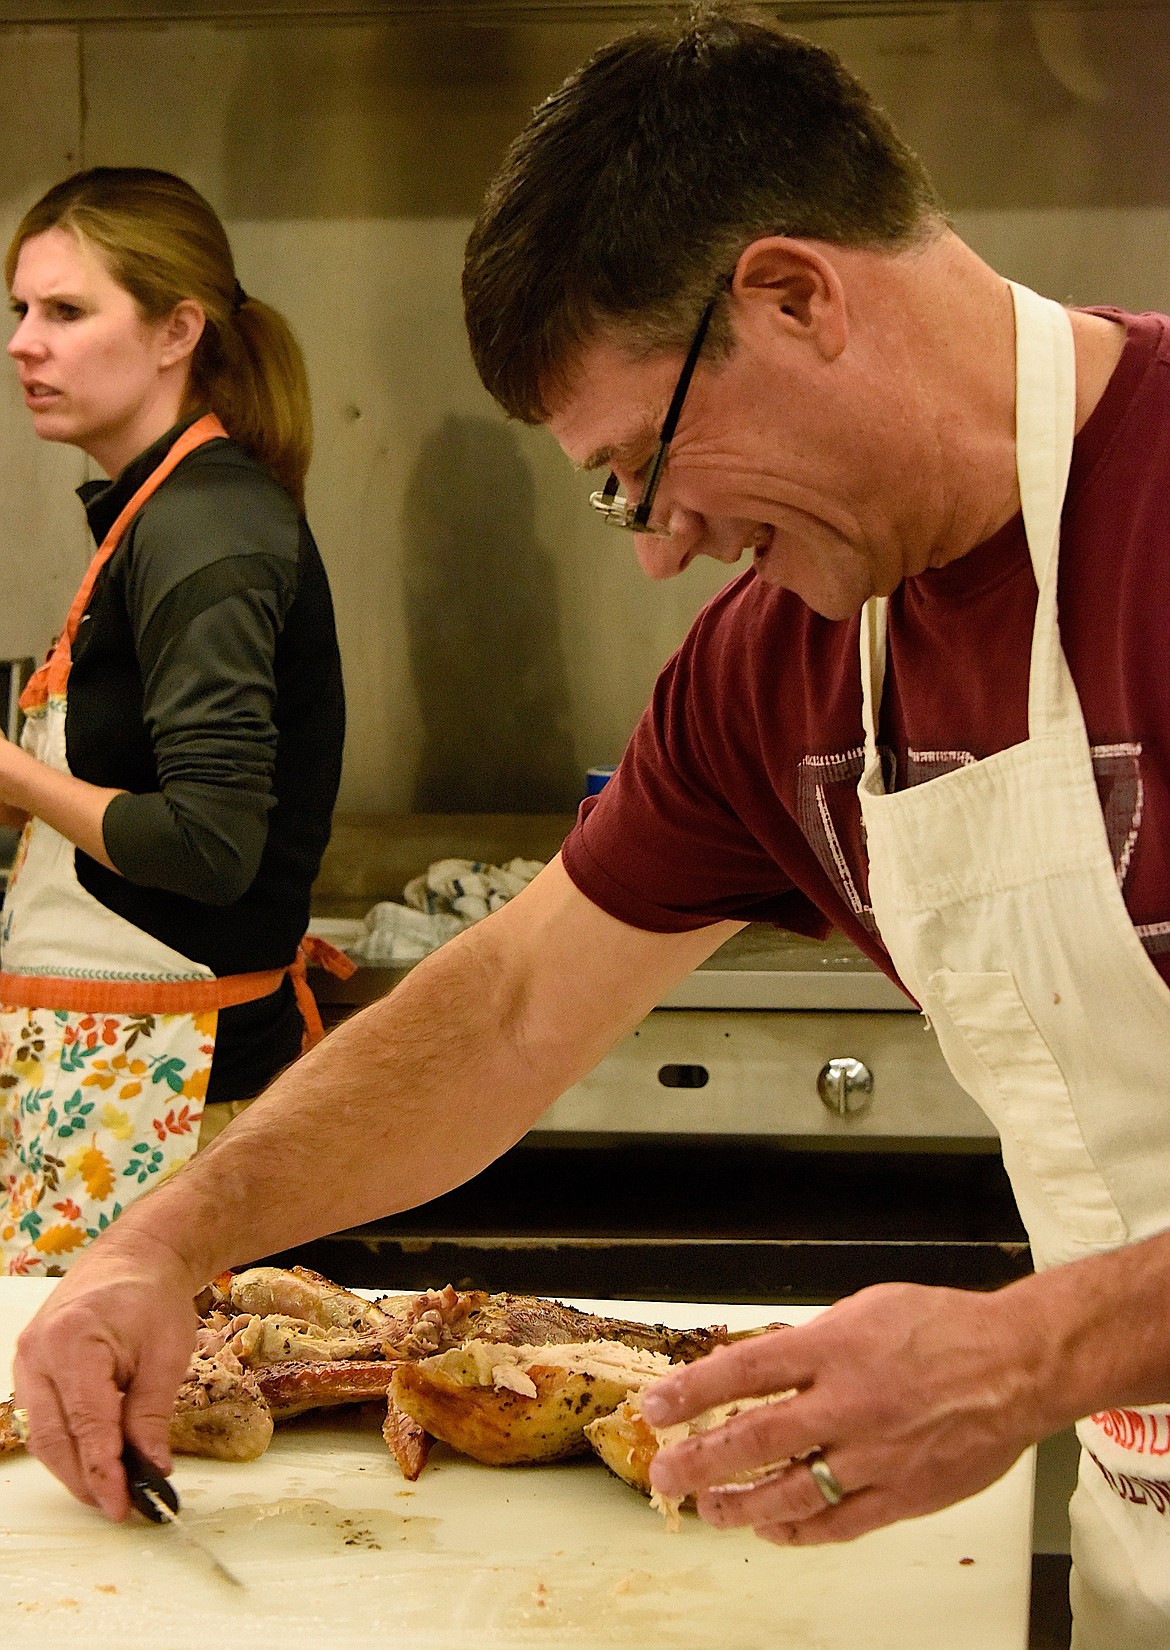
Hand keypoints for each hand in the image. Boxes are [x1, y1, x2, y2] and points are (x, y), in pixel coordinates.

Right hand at [12, 1229, 199, 1518]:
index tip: (122, 1505)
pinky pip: (42, 1417)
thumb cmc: (153, 1297)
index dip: (103, 1471)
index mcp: (73, 1342)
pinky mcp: (29, 1366)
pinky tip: (93, 1460)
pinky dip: (66, 1443)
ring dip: (73, 1468)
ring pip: (42, 1434)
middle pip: (53, 1437)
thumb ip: (152, 1414)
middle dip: (85, 1479)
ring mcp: (27, 1359)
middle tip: (119, 1507)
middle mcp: (38, 1352)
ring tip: (109, 1491)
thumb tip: (152, 1470)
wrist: (134, 1256)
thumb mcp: (167, 1354)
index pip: (86, 1424)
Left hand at [641, 1282, 1045, 1544]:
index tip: (655, 1407)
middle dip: (698, 1460)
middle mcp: (847, 1404)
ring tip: (707, 1507)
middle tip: (663, 1472)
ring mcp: (875, 1456)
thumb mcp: (864, 1309)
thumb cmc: (942, 1327)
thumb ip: (811, 1343)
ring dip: (739, 1504)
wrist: (1018, 1364)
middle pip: (754, 1439)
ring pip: (789, 1493)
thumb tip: (759, 1367)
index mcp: (834, 1348)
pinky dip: (797, 1531)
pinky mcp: (903, 1496)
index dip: (692, 1391)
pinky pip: (838, 1524)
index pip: (744, 1370)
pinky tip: (772, 1530)